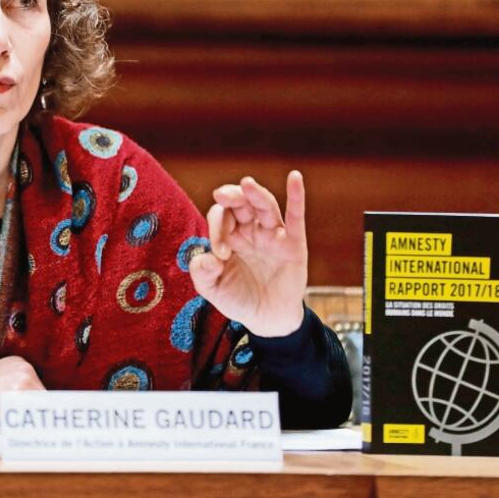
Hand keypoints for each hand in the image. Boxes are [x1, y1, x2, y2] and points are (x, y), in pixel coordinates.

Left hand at [188, 171, 306, 337]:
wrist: (266, 320)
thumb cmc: (238, 299)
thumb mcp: (212, 290)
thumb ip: (202, 274)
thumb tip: (205, 257)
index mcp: (229, 235)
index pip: (221, 218)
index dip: (217, 230)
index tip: (220, 255)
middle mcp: (250, 230)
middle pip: (241, 204)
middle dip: (231, 197)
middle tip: (222, 194)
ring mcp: (272, 235)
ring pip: (265, 207)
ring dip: (256, 194)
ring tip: (246, 183)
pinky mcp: (294, 244)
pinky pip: (296, 217)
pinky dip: (296, 196)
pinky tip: (295, 177)